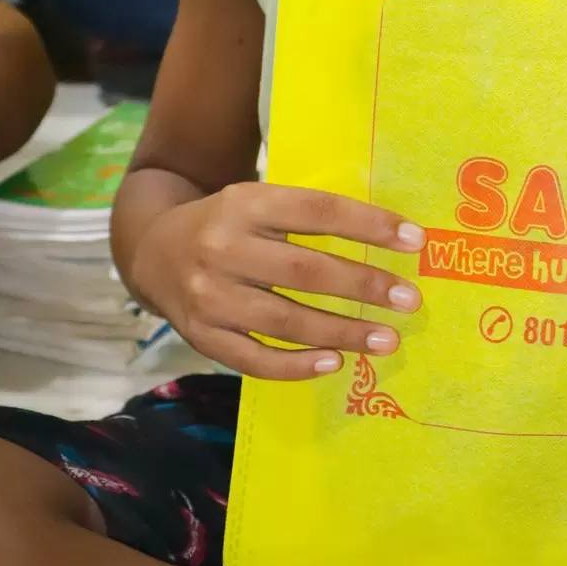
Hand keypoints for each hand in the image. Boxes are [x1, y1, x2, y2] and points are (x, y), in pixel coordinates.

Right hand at [129, 181, 424, 377]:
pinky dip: (297, 365)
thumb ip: (308, 215)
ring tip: (386, 339)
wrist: (151, 250)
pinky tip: (335, 363)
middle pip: (305, 270)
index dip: (369, 225)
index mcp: (246, 202)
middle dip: (364, 286)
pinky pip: (255, 359)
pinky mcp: (201, 336)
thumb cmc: (227, 224)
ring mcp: (209, 296)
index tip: (415, 241)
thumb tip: (390, 236)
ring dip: (342, 332)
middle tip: (409, 301)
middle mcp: (223, 247)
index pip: (317, 211)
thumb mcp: (258, 201)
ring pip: (286, 319)